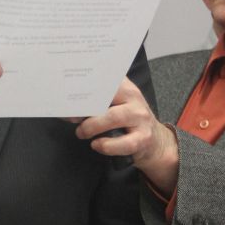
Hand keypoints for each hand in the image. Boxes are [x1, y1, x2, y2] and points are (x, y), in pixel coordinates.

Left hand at [75, 78, 178, 193]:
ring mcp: (140, 117)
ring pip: (114, 117)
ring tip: (82, 133)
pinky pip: (124, 142)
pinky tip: (97, 145)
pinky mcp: (144, 138)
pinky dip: (107, 145)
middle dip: (85, 108)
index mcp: (123, 86)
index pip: (104, 79)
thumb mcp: (113, 106)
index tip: (70, 93)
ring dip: (92, 126)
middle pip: (107, 97)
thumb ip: (94, 103)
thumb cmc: (126, 122)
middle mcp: (134, 98)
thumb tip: (69, 109)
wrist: (154, 141)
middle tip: (73, 118)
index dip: (85, 85)